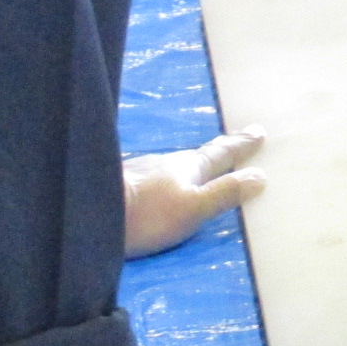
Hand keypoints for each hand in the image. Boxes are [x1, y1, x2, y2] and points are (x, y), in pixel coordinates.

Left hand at [123, 128, 265, 258]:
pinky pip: (153, 177)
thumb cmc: (147, 214)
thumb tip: (259, 175)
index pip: (221, 152)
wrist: (87, 212)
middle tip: (234, 144)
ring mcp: (142, 170)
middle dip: (217, 152)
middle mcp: (167, 162)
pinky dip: (165, 179)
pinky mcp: (122, 183)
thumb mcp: (194, 208)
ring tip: (198, 171)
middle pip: (198, 156)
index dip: (241, 144)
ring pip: (173, 165)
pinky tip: (158, 187)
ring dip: (189, 167)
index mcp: (189, 166)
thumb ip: (225, 193)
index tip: (258, 131)